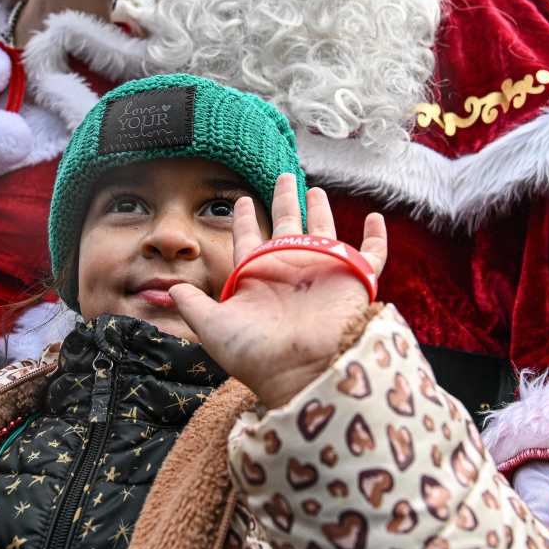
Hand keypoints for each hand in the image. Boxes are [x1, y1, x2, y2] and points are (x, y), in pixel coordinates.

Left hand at [170, 174, 386, 409]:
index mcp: (258, 277)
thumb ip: (193, 305)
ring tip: (315, 189)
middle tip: (284, 176)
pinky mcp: (353, 280)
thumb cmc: (255, 354)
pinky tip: (377, 218)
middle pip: (286, 225)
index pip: (248, 239)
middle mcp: (289, 270)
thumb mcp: (213, 327)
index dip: (244, 220)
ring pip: (324, 231)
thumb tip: (171, 290)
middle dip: (285, 200)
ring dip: (321, 210)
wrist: (299, 372)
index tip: (240, 200)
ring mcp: (322, 273)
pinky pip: (371, 255)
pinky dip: (376, 237)